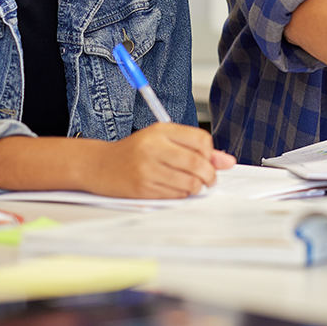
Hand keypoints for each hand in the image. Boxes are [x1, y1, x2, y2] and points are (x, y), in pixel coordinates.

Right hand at [87, 123, 235, 198]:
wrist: (98, 165)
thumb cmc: (134, 152)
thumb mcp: (163, 140)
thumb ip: (195, 148)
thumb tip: (228, 161)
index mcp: (161, 130)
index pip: (201, 140)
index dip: (210, 153)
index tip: (208, 159)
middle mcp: (154, 147)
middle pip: (197, 163)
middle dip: (209, 175)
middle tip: (209, 179)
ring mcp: (147, 169)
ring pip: (189, 182)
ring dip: (197, 187)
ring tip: (193, 185)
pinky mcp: (142, 188)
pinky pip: (175, 195)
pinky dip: (183, 195)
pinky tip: (176, 189)